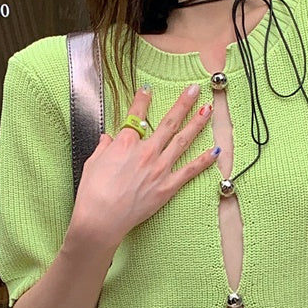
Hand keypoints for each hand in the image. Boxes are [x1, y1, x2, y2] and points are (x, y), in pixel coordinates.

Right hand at [69, 84, 217, 247]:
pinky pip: (189, 171)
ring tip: (209, 109)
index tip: (148, 88)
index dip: (142, 100)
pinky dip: (203, 161)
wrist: (101, 219)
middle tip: (194, 89)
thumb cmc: (92, 194)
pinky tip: (215, 151)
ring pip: (182, 141)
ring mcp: (159, 169)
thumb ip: (104, 148)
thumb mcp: (93, 164)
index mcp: (125, 144)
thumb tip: (108, 138)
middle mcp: (146, 152)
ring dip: (197, 123)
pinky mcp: (167, 187)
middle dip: (183, 103)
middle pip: (168, 122)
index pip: (136, 116)